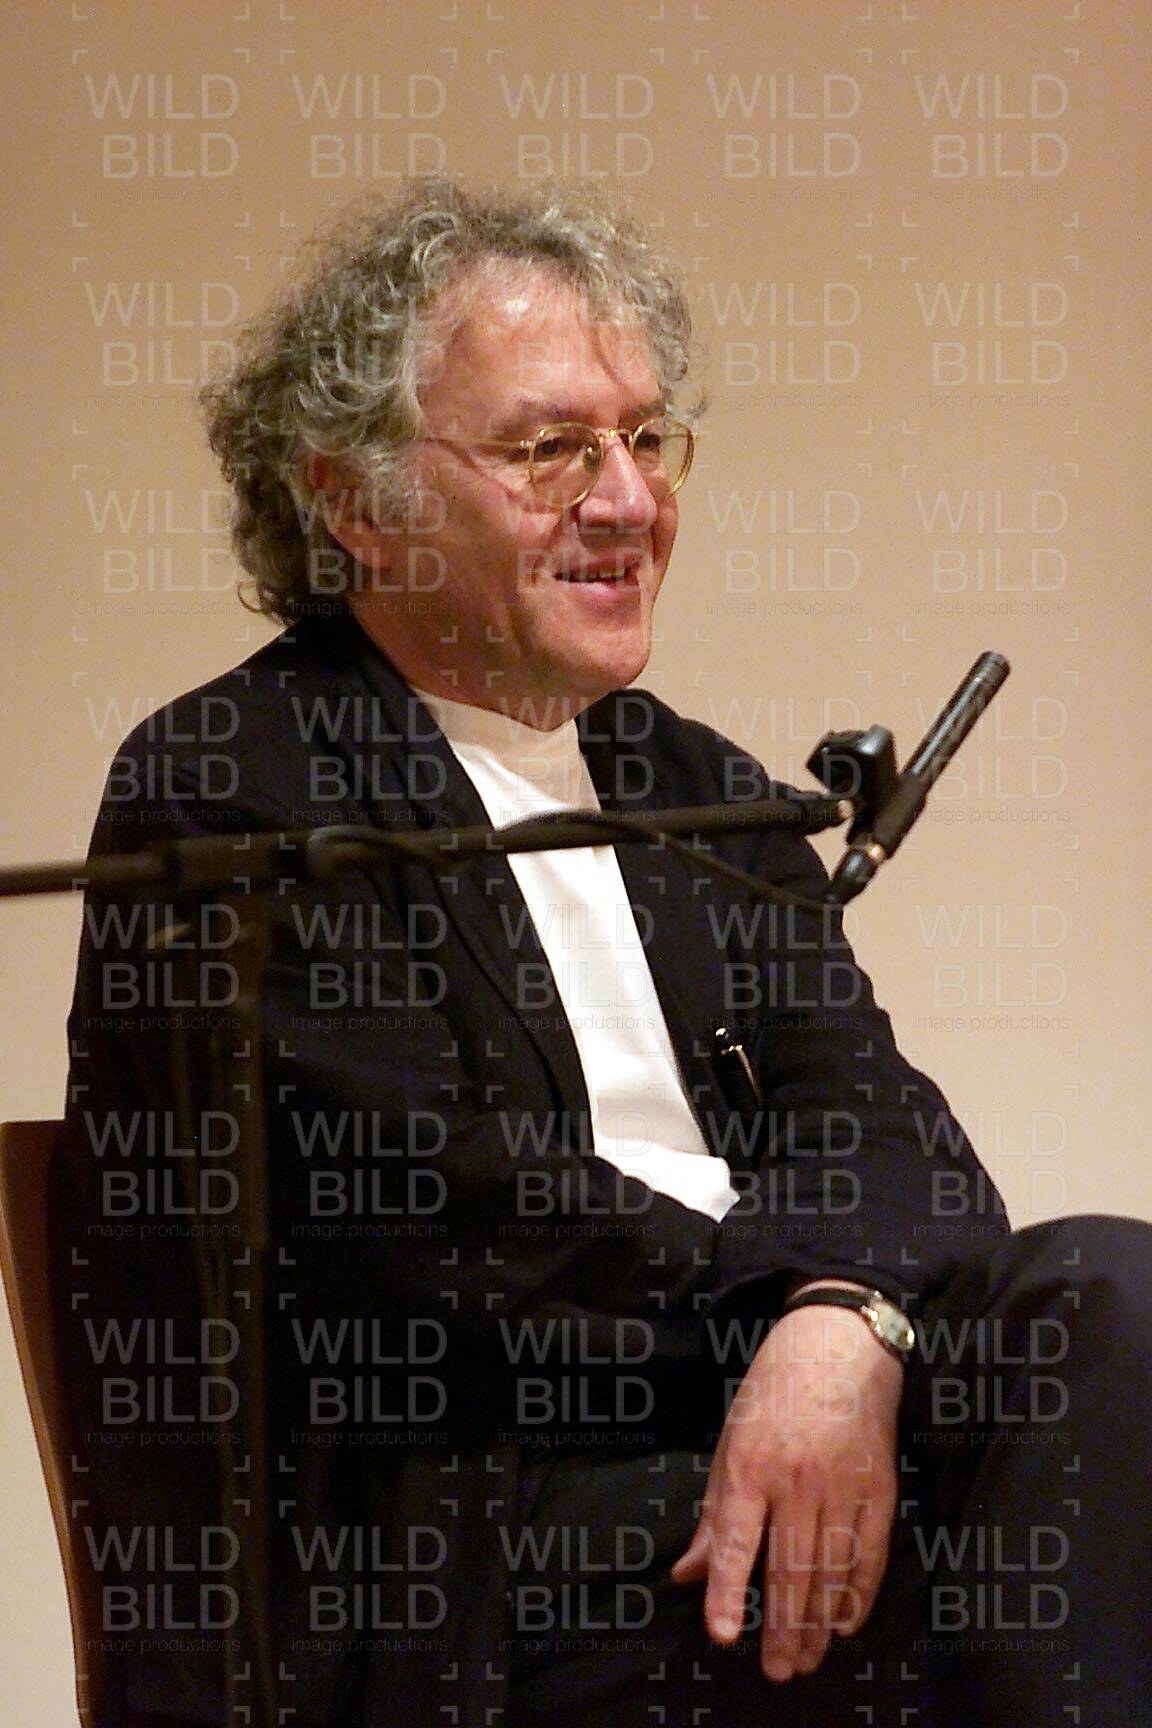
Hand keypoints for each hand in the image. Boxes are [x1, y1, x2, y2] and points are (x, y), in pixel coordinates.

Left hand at [671, 1301, 902, 1681]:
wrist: (838, 1347)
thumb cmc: (773, 1394)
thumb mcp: (731, 1443)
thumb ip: (714, 1517)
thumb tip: (687, 1576)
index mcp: (751, 1466)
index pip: (738, 1541)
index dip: (729, 1591)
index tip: (724, 1635)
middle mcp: (797, 1479)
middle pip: (790, 1569)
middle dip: (783, 1628)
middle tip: (777, 1672)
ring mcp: (842, 1485)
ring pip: (830, 1571)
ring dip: (818, 1623)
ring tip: (808, 1659)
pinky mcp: (878, 1489)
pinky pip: (869, 1555)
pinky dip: (858, 1594)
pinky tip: (845, 1623)